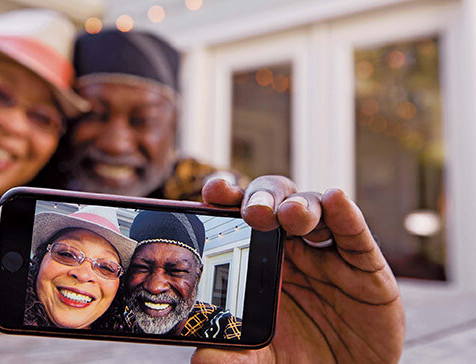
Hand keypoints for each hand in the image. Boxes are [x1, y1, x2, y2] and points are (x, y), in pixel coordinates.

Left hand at [192, 176, 404, 362]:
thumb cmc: (293, 359)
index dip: (227, 199)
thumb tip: (204, 359)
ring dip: (301, 205)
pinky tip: (336, 200)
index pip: (236, 217)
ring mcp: (327, 254)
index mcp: (254, 259)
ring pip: (313, 209)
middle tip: (254, 212)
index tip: (214, 194)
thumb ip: (229, 357)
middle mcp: (289, 248)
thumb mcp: (255, 361)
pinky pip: (355, 234)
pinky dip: (346, 214)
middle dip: (262, 198)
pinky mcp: (365, 267)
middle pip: (273, 202)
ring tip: (291, 215)